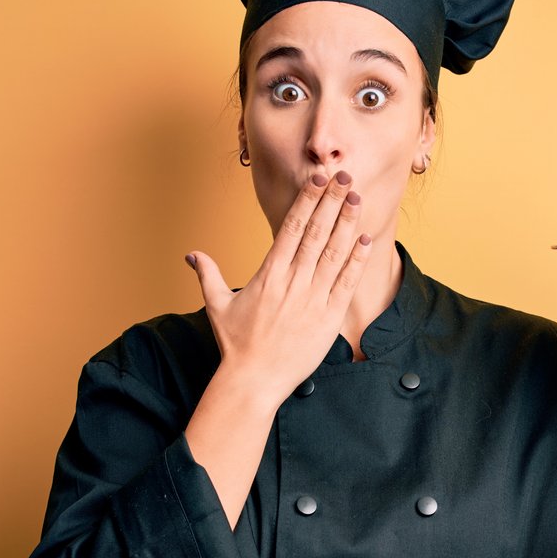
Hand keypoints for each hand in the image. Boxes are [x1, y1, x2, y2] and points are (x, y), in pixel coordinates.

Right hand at [186, 171, 371, 402]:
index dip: (306, 201)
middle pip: (315, 233)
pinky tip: (364, 239)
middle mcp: (292, 282)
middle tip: (345, 176)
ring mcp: (312, 299)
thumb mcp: (217, 306)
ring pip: (334, 253)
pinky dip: (356, 260)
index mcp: (269, 274)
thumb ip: (208, 276)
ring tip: (357, 198)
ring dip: (347, 223)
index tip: (317, 180)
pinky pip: (346, 283)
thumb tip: (191, 255)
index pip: (291, 228)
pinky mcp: (328, 318)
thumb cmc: (236, 345)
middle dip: (331, 202)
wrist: (254, 380)